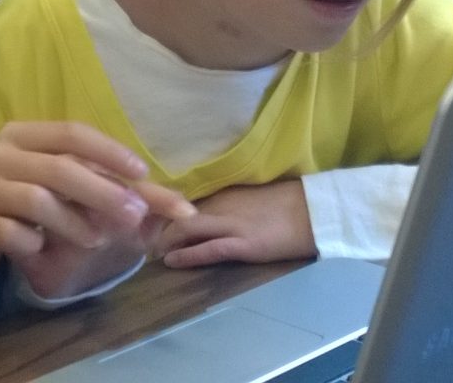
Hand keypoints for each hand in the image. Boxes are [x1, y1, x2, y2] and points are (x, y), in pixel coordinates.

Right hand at [0, 121, 195, 298]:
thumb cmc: (17, 202)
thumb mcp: (56, 187)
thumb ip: (103, 188)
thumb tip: (167, 203)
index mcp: (22, 134)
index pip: (71, 132)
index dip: (108, 150)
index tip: (142, 172)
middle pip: (59, 167)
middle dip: (103, 192)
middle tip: (136, 216)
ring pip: (36, 199)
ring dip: (73, 222)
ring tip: (96, 240)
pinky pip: (8, 232)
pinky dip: (31, 242)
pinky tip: (40, 250)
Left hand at [156, 180, 317, 268]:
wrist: (313, 210)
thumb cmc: (283, 202)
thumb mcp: (244, 196)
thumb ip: (220, 201)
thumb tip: (196, 209)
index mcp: (220, 192)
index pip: (179, 199)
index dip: (159, 210)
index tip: (142, 217)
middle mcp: (220, 205)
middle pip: (176, 213)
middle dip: (155, 226)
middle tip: (139, 237)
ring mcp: (231, 225)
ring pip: (186, 229)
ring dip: (164, 241)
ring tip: (148, 252)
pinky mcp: (244, 244)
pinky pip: (209, 249)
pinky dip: (187, 255)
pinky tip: (171, 261)